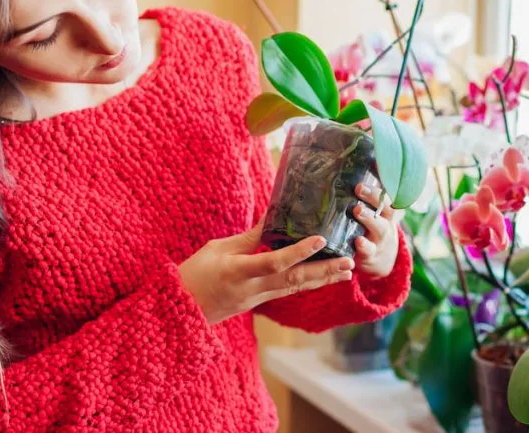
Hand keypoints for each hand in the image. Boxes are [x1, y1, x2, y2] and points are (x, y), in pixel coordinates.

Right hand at [178, 227, 353, 324]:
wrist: (180, 310)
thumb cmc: (194, 273)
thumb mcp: (217, 249)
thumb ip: (248, 238)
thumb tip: (273, 219)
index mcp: (238, 272)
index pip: (274, 262)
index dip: (298, 251)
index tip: (320, 239)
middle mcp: (252, 289)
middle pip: (294, 281)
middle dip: (323, 272)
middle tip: (349, 263)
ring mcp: (256, 299)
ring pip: (295, 289)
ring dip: (322, 279)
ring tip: (346, 271)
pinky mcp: (257, 302)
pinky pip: (287, 291)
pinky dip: (306, 283)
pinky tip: (322, 277)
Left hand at [352, 183, 402, 278]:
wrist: (382, 260)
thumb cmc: (372, 228)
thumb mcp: (374, 213)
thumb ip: (368, 194)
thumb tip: (367, 163)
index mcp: (387, 211)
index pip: (388, 193)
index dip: (379, 184)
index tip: (366, 174)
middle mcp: (387, 223)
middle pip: (387, 209)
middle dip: (373, 197)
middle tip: (358, 188)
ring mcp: (380, 240)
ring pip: (379, 229)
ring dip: (369, 218)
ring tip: (357, 210)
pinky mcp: (371, 255)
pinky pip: (369, 250)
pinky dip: (364, 246)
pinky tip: (358, 241)